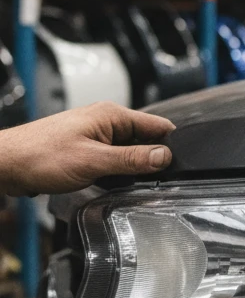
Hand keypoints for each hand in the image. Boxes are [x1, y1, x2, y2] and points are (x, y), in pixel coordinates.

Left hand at [0, 102, 173, 195]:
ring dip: (130, 168)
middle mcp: (106, 120)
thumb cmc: (40, 156)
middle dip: (149, 160)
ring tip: (122, 181)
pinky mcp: (86, 148)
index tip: (175, 167)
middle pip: (145, 140)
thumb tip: (165, 156)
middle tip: (146, 180)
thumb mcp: (93, 161)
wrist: (4, 164)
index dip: (170, 146)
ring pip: (128, 151)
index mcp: (112, 115)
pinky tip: (107, 182)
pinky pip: (112, 158)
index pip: (158, 126)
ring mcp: (95, 134)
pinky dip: (115, 171)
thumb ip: (132, 159)